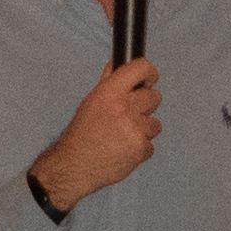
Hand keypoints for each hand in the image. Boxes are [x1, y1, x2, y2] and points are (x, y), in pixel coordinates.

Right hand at [35, 59, 161, 211]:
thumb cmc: (82, 133)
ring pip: (155, 123)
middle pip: (155, 97)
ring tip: (123, 136)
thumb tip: (116, 65)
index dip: (149, 73)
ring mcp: (135, 129)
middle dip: (145, 105)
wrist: (75, 165)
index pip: (141, 68)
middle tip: (129, 115)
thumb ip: (107, 83)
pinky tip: (123, 149)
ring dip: (143, 129)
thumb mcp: (91, 102)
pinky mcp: (140, 149)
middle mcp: (125, 107)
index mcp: (110, 92)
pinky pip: (150, 144)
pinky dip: (139, 148)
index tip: (149, 79)